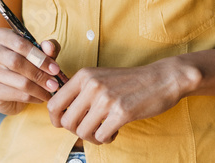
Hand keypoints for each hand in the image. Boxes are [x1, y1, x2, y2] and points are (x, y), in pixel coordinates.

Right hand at [0, 28, 62, 115]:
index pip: (20, 43)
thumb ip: (47, 47)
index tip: (55, 68)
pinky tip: (41, 97)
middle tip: (55, 83)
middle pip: (16, 62)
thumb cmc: (25, 61)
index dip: (40, 56)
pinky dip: (33, 97)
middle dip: (39, 74)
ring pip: (18, 81)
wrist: (5, 82)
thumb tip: (49, 47)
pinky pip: (17, 94)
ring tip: (51, 91)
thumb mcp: (38, 51)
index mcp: (1, 35)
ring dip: (39, 88)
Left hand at [46, 57, 199, 144]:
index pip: (54, 103)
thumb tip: (61, 114)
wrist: (161, 79)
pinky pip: (101, 136)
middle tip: (90, 129)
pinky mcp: (122, 112)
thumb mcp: (100, 77)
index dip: (56, 119)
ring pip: (83, 131)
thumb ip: (80, 91)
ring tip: (103, 130)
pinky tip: (115, 130)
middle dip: (76, 131)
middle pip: (66, 121)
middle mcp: (92, 85)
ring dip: (92, 137)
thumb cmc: (129, 81)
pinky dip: (106, 138)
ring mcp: (106, 99)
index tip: (66, 124)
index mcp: (83, 76)